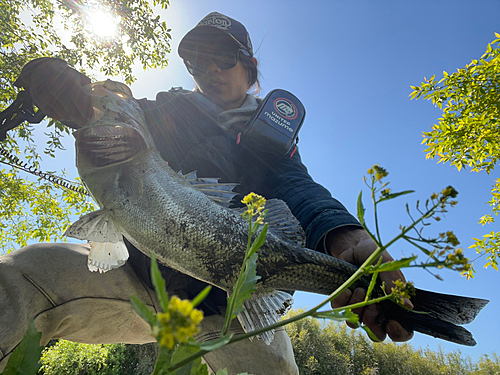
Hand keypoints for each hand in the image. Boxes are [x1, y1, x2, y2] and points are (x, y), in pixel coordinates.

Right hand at [14, 58, 92, 127]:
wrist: (41, 70)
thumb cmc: (64, 74)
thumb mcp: (78, 77)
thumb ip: (88, 89)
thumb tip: (96, 103)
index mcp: (68, 81)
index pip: (82, 102)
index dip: (88, 111)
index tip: (93, 115)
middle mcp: (56, 90)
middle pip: (73, 112)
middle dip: (82, 119)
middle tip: (87, 121)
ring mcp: (47, 97)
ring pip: (65, 116)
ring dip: (73, 118)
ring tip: (77, 114)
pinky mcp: (40, 103)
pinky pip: (56, 116)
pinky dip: (63, 116)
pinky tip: (66, 111)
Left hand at [326, 226, 413, 341]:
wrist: (354, 246)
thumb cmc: (375, 256)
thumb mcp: (388, 267)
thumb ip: (396, 285)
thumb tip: (409, 306)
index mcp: (393, 305)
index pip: (400, 331)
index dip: (398, 333)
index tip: (391, 323)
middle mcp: (376, 310)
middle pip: (376, 334)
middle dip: (373, 324)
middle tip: (372, 306)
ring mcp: (358, 306)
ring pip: (356, 324)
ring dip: (358, 308)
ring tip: (360, 289)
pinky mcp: (343, 301)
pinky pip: (340, 311)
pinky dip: (343, 301)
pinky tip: (347, 289)